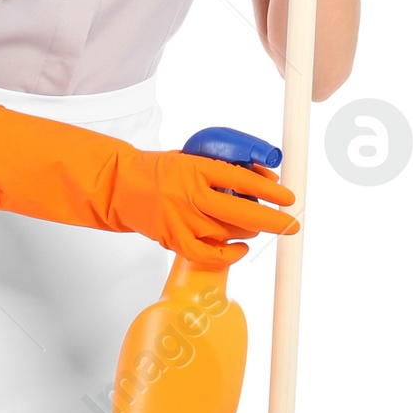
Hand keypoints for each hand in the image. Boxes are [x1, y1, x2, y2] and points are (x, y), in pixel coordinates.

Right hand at [0, 109, 297, 269]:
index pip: (241, 180)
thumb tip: (265, 177)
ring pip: (228, 234)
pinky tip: (239, 249)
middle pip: (242, 213)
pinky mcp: (174, 239)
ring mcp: (181, 219)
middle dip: (274, 221)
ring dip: (249, 232)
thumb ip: (225, 168)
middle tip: (292, 224)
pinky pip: (209, 254)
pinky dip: (229, 255)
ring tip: (254, 226)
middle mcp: (190, 194)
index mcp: (196, 168)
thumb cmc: (161, 170)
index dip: (270, 191)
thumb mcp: (193, 157)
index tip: (289, 197)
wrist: (120, 186)